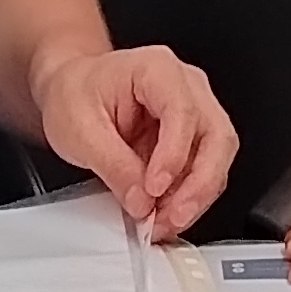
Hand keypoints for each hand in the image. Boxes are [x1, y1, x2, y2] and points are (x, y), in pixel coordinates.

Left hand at [32, 43, 237, 241]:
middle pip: (217, 136)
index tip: (154, 188)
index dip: (174, 155)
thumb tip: (142, 202)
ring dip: (196, 196)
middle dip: (199, 184)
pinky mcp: (193, 137)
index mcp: (157, 69)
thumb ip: (113, 167)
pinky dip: (189, 196)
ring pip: (217, 157)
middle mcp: (186, 86)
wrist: (73, 89)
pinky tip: (166, 213)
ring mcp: (195, 111)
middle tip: (171, 216)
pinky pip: (204, 170)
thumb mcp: (79, 130)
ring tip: (164, 221)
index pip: (183, 112)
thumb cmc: (75, 93)